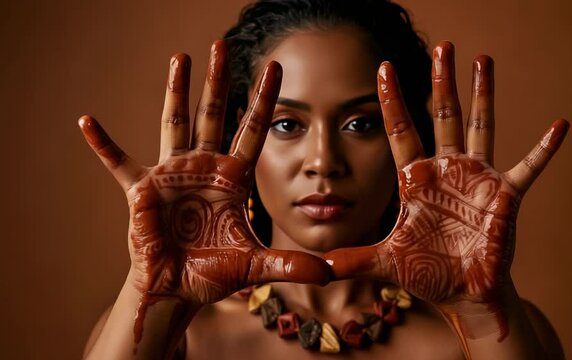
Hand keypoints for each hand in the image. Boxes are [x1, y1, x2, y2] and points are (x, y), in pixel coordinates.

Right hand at [79, 41, 330, 308]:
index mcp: (232, 178)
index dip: (263, 99)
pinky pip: (119, 163)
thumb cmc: (213, 273)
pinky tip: (87, 121)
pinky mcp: (142, 190)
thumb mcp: (254, 265)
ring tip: (180, 57)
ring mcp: (172, 175)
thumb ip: (289, 264)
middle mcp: (203, 167)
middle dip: (218, 80)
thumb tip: (328, 273)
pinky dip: (104, 144)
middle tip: (221, 44)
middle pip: (213, 114)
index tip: (275, 66)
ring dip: (176, 91)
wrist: (176, 289)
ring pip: (175, 123)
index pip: (253, 130)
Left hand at [324, 41, 568, 305]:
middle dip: (442, 82)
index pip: (400, 131)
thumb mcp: (386, 262)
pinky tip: (560, 125)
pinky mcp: (505, 197)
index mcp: (417, 180)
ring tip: (482, 59)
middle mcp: (446, 170)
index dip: (392, 101)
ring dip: (483, 95)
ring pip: (479, 127)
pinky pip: (528, 167)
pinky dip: (544, 149)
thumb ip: (354, 261)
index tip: (383, 68)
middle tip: (442, 46)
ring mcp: (477, 179)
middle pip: (443, 116)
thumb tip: (317, 268)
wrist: (464, 293)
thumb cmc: (428, 273)